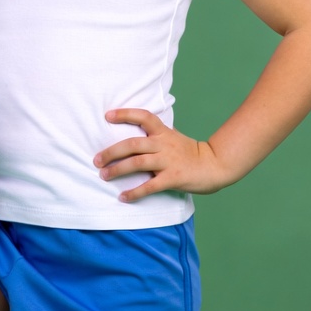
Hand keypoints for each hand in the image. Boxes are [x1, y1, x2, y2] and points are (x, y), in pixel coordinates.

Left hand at [94, 109, 234, 200]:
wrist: (215, 165)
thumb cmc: (189, 153)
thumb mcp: (172, 137)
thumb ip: (154, 137)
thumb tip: (129, 139)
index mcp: (163, 132)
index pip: (143, 116)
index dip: (125, 114)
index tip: (108, 115)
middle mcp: (164, 144)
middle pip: (133, 143)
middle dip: (112, 151)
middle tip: (96, 160)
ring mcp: (168, 161)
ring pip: (137, 163)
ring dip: (118, 170)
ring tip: (104, 175)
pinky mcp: (173, 178)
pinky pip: (150, 186)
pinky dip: (135, 192)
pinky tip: (123, 197)